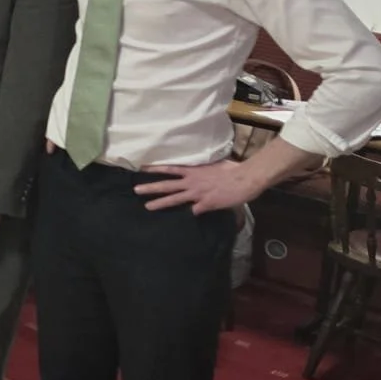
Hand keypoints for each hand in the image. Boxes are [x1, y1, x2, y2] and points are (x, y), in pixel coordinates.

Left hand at [135, 159, 266, 214]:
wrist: (245, 178)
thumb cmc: (233, 169)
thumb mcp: (215, 165)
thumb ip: (205, 170)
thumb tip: (203, 171)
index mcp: (194, 171)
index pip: (170, 169)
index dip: (156, 169)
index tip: (142, 168)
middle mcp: (192, 182)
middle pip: (167, 185)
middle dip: (150, 188)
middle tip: (135, 190)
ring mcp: (198, 194)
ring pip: (175, 199)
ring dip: (160, 203)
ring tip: (147, 207)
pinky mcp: (206, 204)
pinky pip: (196, 211)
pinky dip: (194, 212)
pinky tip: (193, 215)